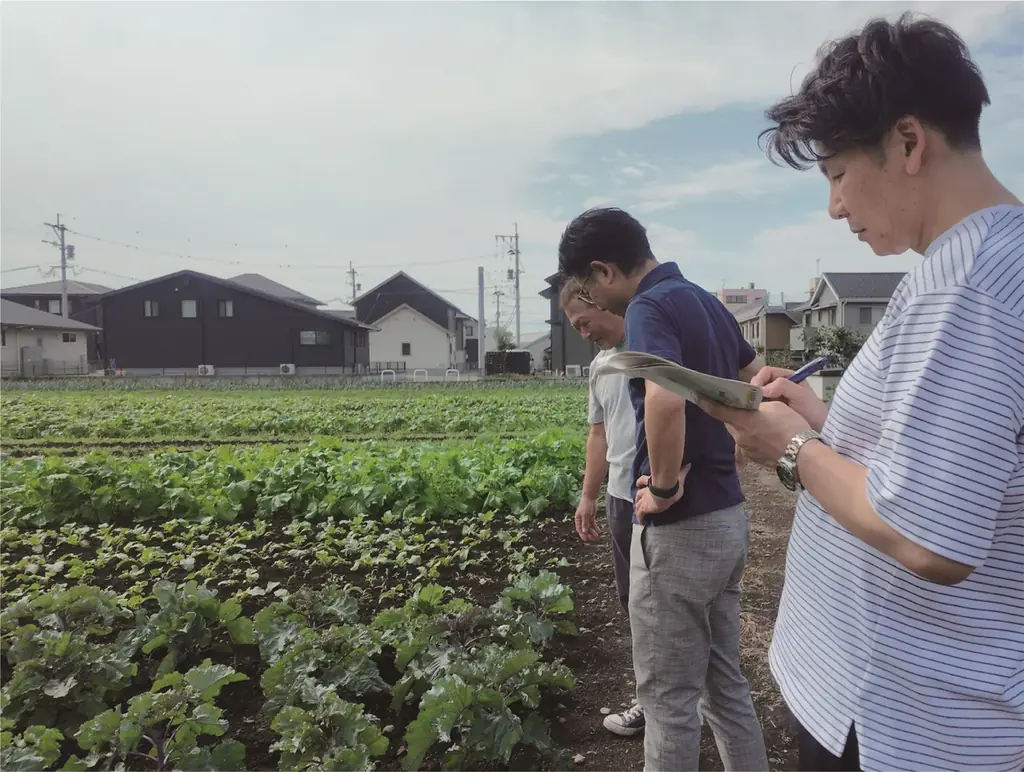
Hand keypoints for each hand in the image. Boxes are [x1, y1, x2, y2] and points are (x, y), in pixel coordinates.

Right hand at [574, 496, 600, 542]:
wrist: (590, 498)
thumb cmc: (585, 506)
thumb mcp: (585, 515)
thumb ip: (585, 523)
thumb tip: (584, 532)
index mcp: (578, 520)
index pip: (579, 529)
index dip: (583, 535)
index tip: (586, 539)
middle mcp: (582, 521)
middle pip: (585, 530)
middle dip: (589, 534)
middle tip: (594, 538)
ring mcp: (586, 519)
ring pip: (590, 528)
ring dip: (593, 532)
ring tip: (597, 536)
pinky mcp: (591, 518)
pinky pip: (593, 524)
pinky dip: (596, 528)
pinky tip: (599, 531)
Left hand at [634, 466, 690, 523]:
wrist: (666, 491)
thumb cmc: (672, 485)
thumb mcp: (678, 478)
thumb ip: (682, 471)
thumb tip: (689, 464)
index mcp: (652, 483)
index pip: (643, 481)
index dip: (641, 482)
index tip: (640, 484)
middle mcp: (646, 492)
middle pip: (639, 494)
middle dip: (638, 496)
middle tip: (638, 499)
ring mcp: (644, 500)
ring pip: (638, 504)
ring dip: (638, 507)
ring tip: (639, 511)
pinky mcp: (644, 508)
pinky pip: (640, 514)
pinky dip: (640, 518)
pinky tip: (641, 522)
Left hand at [696, 397, 811, 466]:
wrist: (804, 456)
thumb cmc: (792, 426)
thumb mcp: (775, 406)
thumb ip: (757, 405)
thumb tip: (751, 407)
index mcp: (744, 421)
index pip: (718, 410)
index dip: (706, 401)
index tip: (697, 394)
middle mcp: (740, 436)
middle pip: (728, 421)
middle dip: (731, 413)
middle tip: (738, 405)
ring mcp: (746, 449)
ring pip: (738, 432)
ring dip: (743, 425)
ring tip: (757, 421)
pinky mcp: (753, 458)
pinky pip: (747, 443)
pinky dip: (751, 436)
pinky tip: (765, 434)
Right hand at [752, 367, 828, 431]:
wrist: (819, 430)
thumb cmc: (814, 412)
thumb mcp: (801, 395)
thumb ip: (783, 386)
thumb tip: (762, 389)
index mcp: (787, 377)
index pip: (767, 372)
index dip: (759, 379)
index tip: (756, 391)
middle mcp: (779, 386)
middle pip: (759, 382)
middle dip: (755, 390)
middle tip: (753, 401)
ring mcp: (774, 398)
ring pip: (757, 394)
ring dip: (754, 400)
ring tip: (755, 408)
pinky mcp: (771, 410)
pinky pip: (759, 406)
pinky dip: (756, 408)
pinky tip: (757, 414)